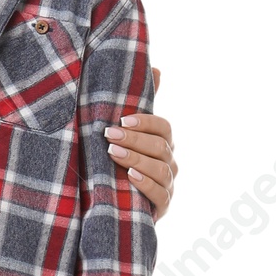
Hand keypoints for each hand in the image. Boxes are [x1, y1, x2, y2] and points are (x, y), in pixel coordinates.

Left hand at [105, 64, 176, 220]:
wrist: (106, 203)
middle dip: (135, 139)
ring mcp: (168, 185)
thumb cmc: (115, 162)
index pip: (164, 127)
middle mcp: (169, 162)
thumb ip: (137, 104)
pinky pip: (161, 195)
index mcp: (162, 143)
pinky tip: (130, 175)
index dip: (146, 122)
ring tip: (113, 153)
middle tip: (108, 134)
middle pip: (161, 147)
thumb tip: (157, 68)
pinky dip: (146, 184)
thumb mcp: (122, 133)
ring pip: (161, 169)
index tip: (122, 118)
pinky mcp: (162, 207)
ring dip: (137, 159)